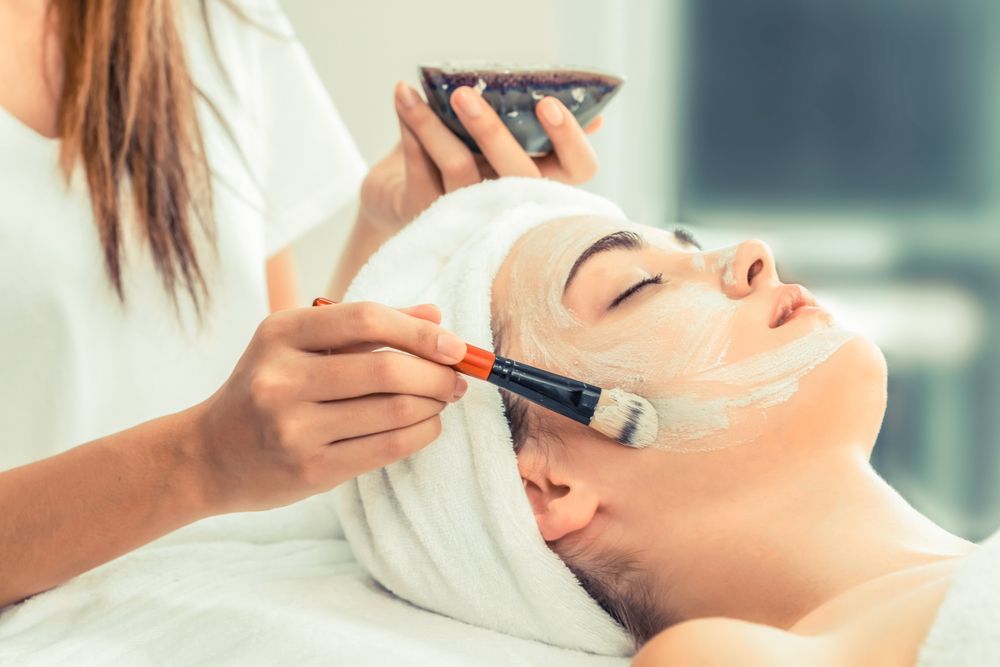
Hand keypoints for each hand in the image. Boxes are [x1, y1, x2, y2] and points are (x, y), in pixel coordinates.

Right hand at [191, 302, 467, 512]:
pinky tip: (426, 425)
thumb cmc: (266, 389)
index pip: (366, 319)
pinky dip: (421, 433)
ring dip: (434, 404)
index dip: (420, 331)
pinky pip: (387, 447)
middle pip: (387, 370)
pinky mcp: (311, 469)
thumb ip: (365, 327)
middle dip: (437, 375)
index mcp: (281, 333)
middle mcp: (282, 378)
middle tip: (458, 378)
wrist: (208, 456)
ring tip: (443, 399)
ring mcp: (294, 428)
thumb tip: (436, 315)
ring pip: (394, 412)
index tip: (455, 345)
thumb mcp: (300, 346)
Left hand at [359, 82, 603, 234]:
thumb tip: (597, 114)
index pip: (579, 168)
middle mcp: (512, 203)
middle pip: (517, 174)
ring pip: (460, 169)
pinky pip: (422, 170)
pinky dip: (411, 130)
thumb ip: (536, 123)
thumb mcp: (502, 136)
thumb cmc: (462, 154)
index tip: (546, 103)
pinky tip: (403, 100)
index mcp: (540, 180)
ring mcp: (471, 214)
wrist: (400, 190)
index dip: (570, 139)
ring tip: (412, 91)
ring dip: (433, 125)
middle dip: (490, 131)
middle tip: (464, 94)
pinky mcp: (428, 216)